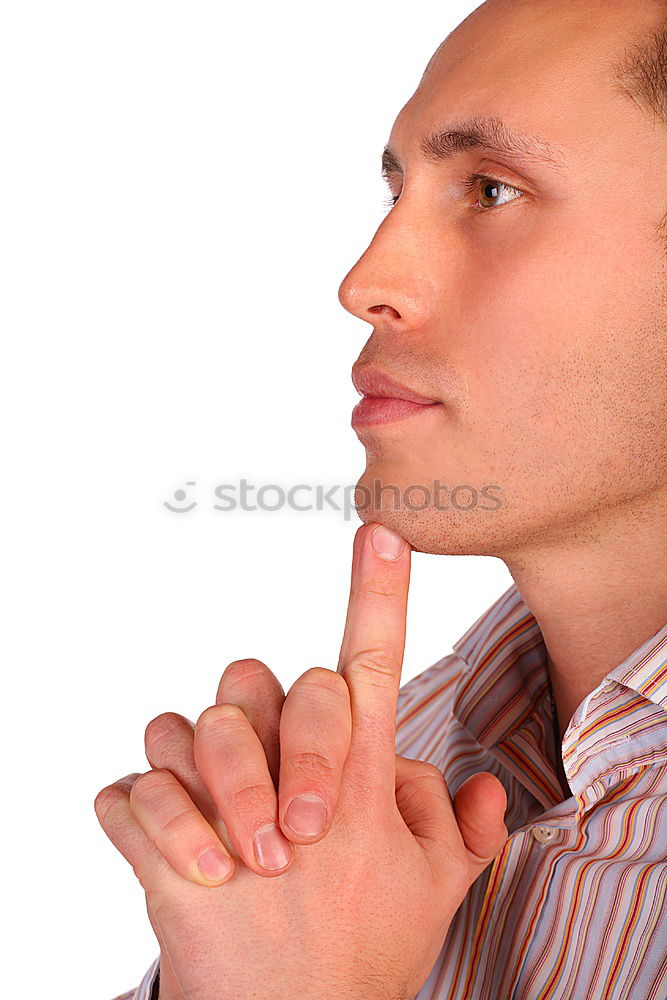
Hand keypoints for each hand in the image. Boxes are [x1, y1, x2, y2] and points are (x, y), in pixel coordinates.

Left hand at [95, 522, 508, 999]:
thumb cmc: (363, 954)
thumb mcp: (439, 891)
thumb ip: (461, 824)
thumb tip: (472, 779)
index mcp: (362, 788)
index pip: (374, 670)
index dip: (379, 596)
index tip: (378, 534)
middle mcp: (295, 795)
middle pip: (264, 682)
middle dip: (267, 715)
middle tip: (282, 794)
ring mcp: (227, 830)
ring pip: (180, 725)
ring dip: (189, 755)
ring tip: (215, 812)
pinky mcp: (166, 870)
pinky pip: (125, 796)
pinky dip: (135, 809)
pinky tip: (168, 846)